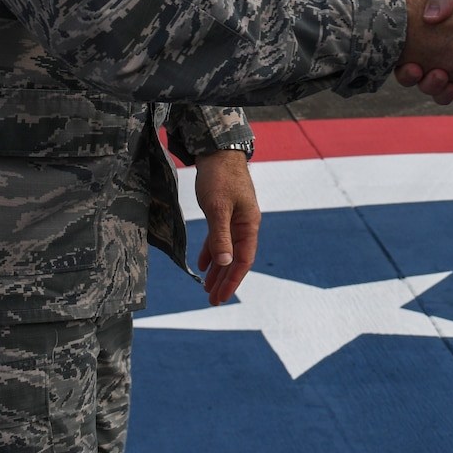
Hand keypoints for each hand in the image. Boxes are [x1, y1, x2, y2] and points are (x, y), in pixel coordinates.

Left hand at [193, 147, 258, 304]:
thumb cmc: (220, 178)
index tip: (221, 297)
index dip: (232, 280)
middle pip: (236, 259)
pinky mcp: (225, 212)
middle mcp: (245, 224)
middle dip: (224, 280)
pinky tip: (204, 263)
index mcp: (249, 225)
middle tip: (212, 300)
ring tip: (207, 288)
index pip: (243, 260)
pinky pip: (220, 238)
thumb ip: (221, 236)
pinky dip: (212, 252)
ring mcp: (235, 218)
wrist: (218, 152)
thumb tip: (224, 263)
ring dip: (218, 269)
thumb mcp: (218, 208)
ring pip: (227, 250)